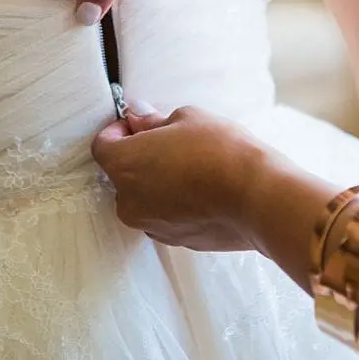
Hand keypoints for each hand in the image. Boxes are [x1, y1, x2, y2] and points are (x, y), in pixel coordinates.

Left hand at [92, 105, 271, 251]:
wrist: (256, 197)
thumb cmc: (219, 152)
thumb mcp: (186, 118)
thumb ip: (153, 121)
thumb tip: (139, 118)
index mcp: (124, 166)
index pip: (102, 145)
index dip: (118, 130)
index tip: (138, 122)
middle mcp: (129, 201)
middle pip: (122, 174)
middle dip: (140, 156)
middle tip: (170, 141)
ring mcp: (152, 226)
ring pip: (144, 197)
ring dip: (157, 181)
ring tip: (192, 166)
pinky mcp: (175, 241)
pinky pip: (165, 216)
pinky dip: (175, 202)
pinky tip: (202, 189)